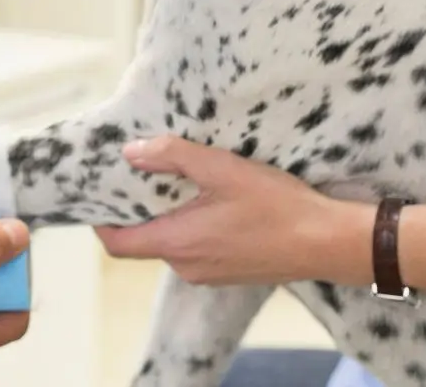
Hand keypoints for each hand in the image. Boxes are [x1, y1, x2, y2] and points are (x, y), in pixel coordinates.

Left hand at [95, 136, 370, 286]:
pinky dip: (189, 224)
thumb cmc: (275, 205)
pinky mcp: (228, 271)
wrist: (326, 242)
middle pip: (143, 239)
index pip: (118, 244)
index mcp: (177, 243)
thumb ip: (173, 157)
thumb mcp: (222, 169)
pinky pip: (194, 248)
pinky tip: (208, 197)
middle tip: (140, 169)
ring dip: (166, 213)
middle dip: (137, 207)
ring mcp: (208, 273)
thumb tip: (129, 152)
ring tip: (176, 176)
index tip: (100, 191)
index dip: (101, 220)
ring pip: (171, 242)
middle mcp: (186, 266)